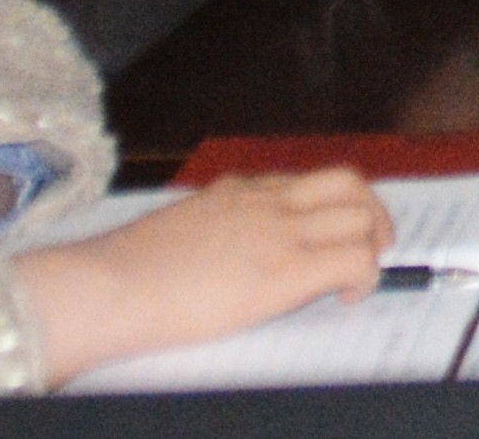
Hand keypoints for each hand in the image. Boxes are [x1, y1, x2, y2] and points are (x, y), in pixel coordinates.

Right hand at [13, 170, 388, 385]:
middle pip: (347, 182)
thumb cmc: (120, 273)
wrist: (104, 287)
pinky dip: (365, 276)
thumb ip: (207, 230)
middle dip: (370, 211)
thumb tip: (218, 255)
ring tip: (366, 270)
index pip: (303, 180)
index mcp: (233, 191)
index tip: (333, 226)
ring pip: (360, 214)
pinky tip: (348, 297)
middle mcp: (264, 200)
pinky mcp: (285, 269)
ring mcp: (278, 230)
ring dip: (374, 240)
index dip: (330, 203)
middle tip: (372, 242)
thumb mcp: (174, 232)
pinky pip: (353, 260)